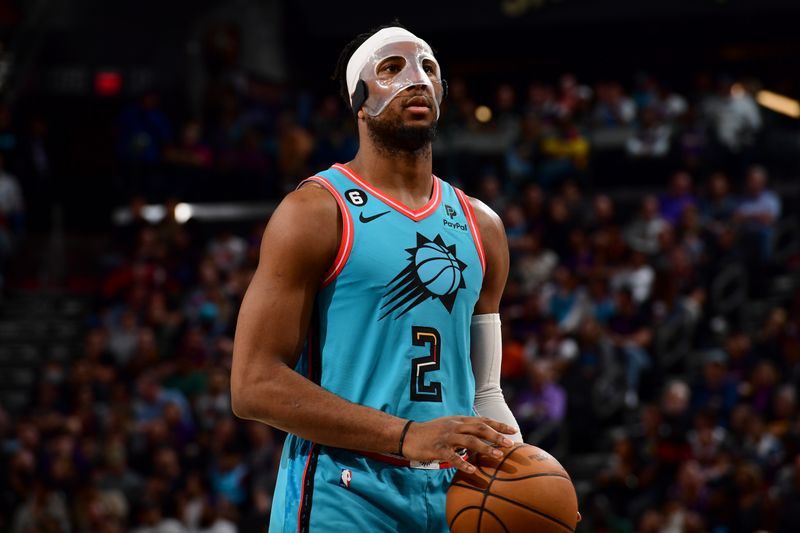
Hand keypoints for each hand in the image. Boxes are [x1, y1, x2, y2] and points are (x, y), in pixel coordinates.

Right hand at [400, 416, 517, 473]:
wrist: (408, 435)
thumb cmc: (431, 433)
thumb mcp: (449, 426)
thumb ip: (465, 431)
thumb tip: (483, 439)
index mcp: (459, 420)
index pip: (483, 421)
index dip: (499, 425)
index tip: (513, 430)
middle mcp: (455, 426)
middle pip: (479, 429)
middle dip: (496, 436)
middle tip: (510, 445)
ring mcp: (446, 437)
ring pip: (469, 441)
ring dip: (485, 448)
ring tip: (498, 456)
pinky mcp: (437, 448)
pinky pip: (452, 456)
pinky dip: (463, 463)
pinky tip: (472, 471)